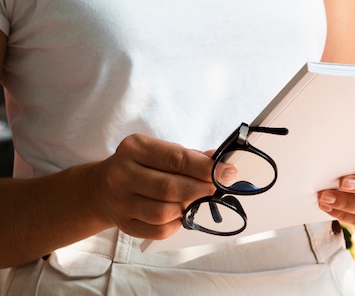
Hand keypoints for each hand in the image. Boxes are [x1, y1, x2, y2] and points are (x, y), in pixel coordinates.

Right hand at [93, 134, 235, 239]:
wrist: (100, 188)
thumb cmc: (140, 165)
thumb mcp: (159, 150)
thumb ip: (189, 156)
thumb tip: (220, 160)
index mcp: (135, 148)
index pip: (177, 159)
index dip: (206, 168)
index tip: (228, 172)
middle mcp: (122, 174)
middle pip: (170, 188)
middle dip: (201, 189)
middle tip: (217, 188)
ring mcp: (121, 202)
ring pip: (164, 212)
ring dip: (189, 208)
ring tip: (198, 200)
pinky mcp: (124, 224)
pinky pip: (158, 230)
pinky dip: (177, 224)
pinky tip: (181, 214)